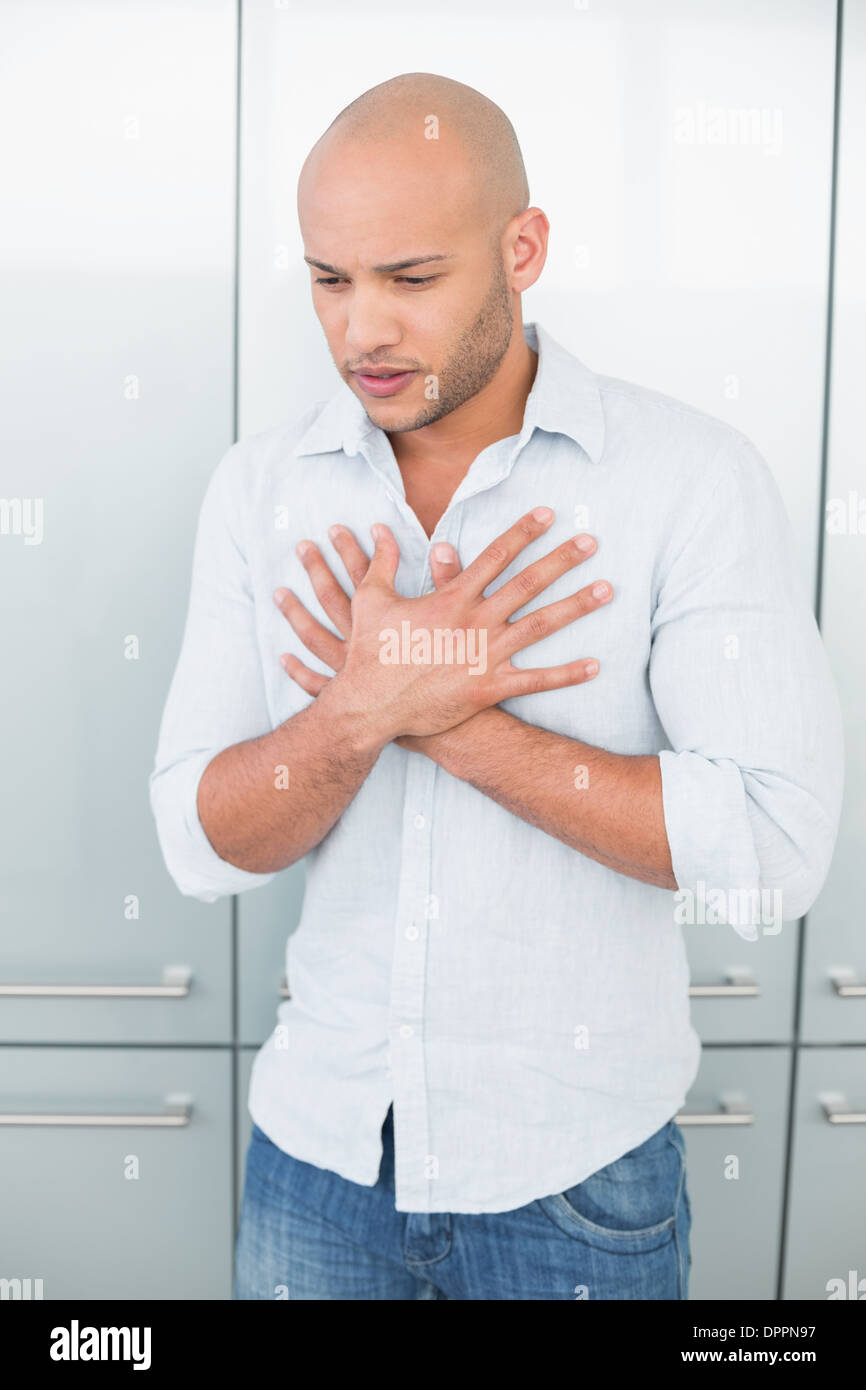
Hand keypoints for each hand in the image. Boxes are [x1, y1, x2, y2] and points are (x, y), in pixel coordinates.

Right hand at [274, 508, 610, 743]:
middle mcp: (475, 622)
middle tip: (592, 542)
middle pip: (527, 584)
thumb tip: (380, 530)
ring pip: (540, 626)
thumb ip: (382, 563)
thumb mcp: (371, 601)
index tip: (549, 513)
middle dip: (561, 560)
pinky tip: (595, 665)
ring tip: (607, 590)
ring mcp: (485, 656)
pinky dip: (566, 674)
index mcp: (451, 598)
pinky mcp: (488, 688)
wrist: (370, 705)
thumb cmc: (370, 653)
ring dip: (576, 607)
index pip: (496, 556)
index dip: (523, 531)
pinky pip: (535, 680)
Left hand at [275, 524, 465, 754]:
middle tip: (302, 546)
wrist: (458, 728)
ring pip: (314, 636)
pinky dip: (298, 670)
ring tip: (280, 592)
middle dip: (317, 569)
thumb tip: (441, 546)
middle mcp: (365, 644)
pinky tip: (284, 657)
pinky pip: (315, 683)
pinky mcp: (352, 699)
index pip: (366, 575)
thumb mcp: (459, 624)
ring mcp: (353, 672)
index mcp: (388, 623)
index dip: (355, 549)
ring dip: (296, 614)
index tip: (343, 527)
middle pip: (332, 598)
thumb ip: (449, 583)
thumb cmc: (460, 675)